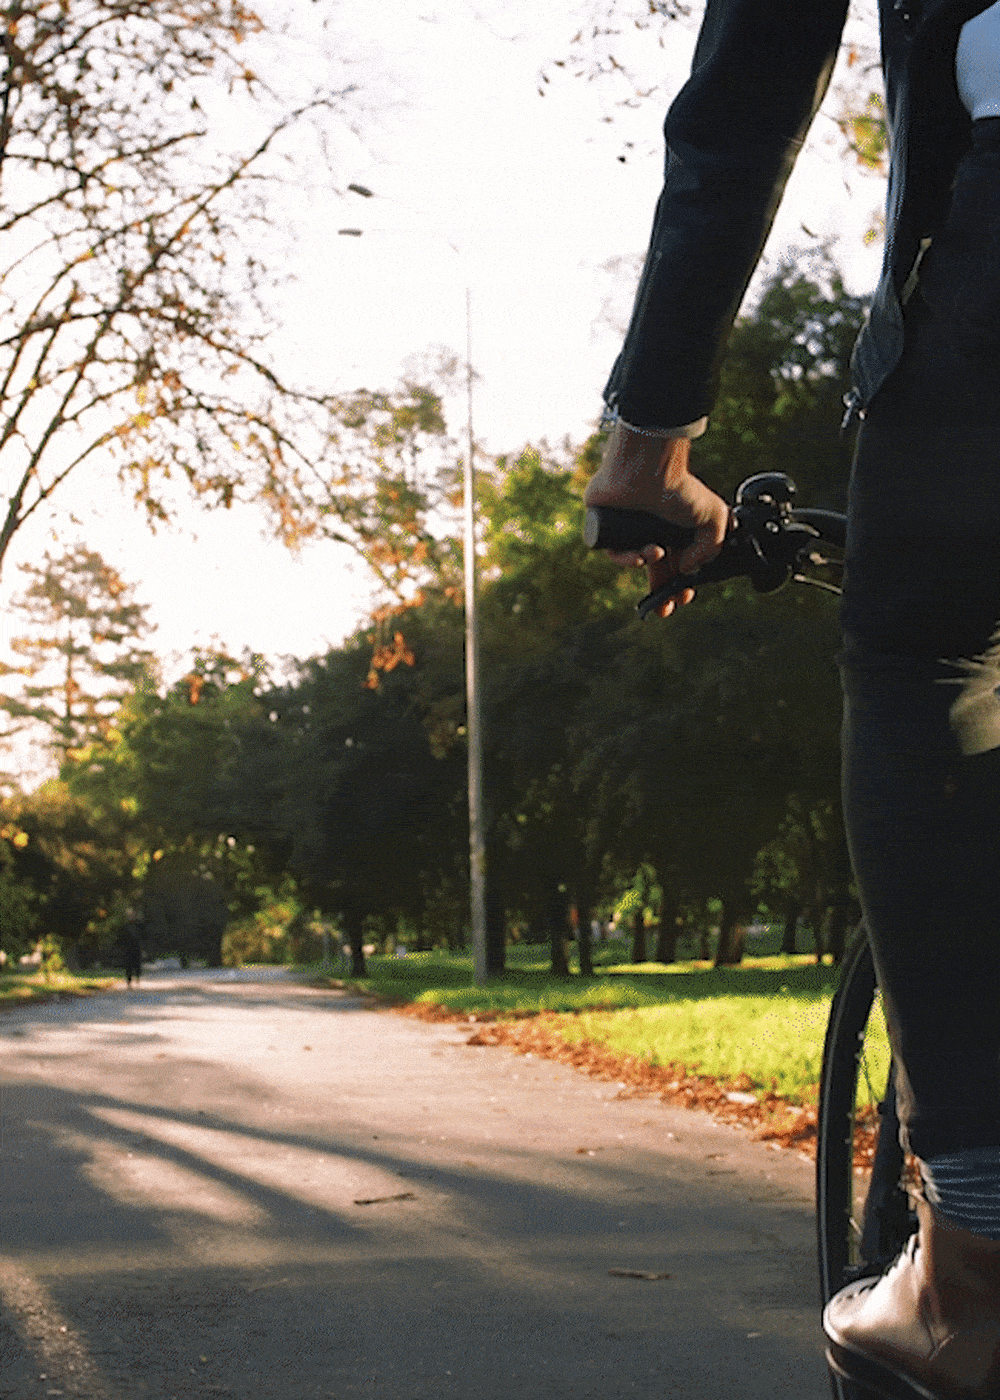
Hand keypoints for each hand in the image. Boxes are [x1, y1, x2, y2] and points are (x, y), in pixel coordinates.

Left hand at [584, 421, 730, 616]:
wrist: (648, 470)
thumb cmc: (679, 487)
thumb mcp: (714, 516)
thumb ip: (711, 548)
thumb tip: (688, 569)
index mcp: (675, 529)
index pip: (677, 566)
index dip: (681, 585)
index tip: (685, 596)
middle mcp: (651, 530)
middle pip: (654, 571)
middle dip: (661, 593)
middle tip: (666, 608)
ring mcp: (627, 528)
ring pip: (635, 561)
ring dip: (648, 565)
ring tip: (656, 554)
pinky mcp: (604, 527)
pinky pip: (611, 553)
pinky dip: (625, 559)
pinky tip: (639, 555)